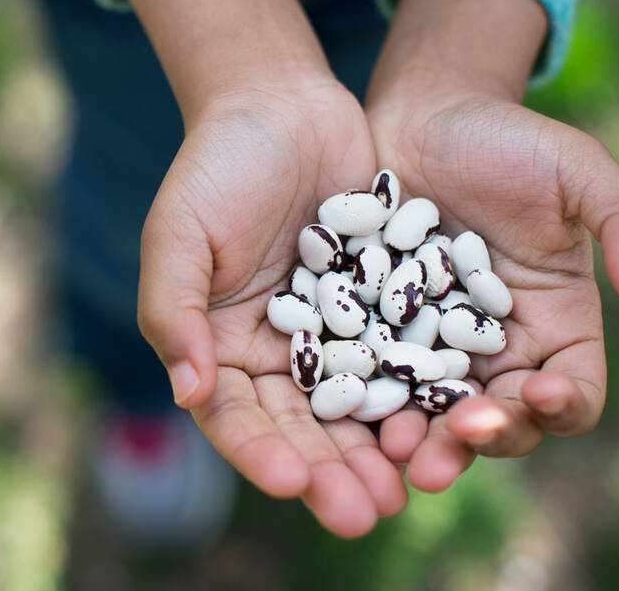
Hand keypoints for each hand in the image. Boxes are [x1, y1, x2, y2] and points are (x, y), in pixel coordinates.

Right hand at [108, 0, 408, 533]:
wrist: (282, 106)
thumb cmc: (215, 168)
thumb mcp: (178, 234)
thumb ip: (173, 312)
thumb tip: (187, 393)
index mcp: (218, 346)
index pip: (236, 417)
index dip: (261, 454)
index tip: (294, 484)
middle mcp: (274, 353)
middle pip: (302, 428)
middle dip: (331, 473)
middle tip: (366, 513)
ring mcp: (331, 335)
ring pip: (357, 409)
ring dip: (380, 451)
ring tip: (410, 489)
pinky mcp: (380, 309)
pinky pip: (402, 360)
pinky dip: (419, 395)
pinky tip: (445, 422)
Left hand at [365, 0, 618, 491]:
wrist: (418, 117)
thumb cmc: (505, 138)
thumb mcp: (575, 168)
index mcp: (555, 323)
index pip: (571, 389)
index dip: (561, 404)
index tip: (538, 392)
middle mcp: (494, 347)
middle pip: (498, 418)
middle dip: (483, 438)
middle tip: (460, 438)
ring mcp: (428, 345)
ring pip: (429, 413)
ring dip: (419, 438)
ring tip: (400, 446)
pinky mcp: (372, 332)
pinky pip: (369, 376)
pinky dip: (362, 400)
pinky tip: (345, 407)